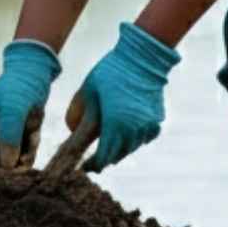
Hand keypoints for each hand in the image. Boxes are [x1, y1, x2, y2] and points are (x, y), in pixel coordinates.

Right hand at [0, 39, 60, 168]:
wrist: (33, 72)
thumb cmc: (18, 88)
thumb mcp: (12, 110)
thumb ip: (8, 137)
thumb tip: (7, 166)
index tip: (11, 175)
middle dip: (11, 167)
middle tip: (26, 160)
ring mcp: (5, 135)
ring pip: (13, 161)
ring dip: (24, 157)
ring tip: (31, 137)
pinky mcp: (21, 136)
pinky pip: (26, 153)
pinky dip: (32, 149)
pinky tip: (35, 134)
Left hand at [68, 21, 179, 170]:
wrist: (142, 58)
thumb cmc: (110, 71)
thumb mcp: (88, 89)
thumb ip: (77, 112)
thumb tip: (70, 130)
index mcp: (115, 123)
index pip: (104, 155)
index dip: (93, 164)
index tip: (84, 168)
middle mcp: (134, 128)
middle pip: (118, 155)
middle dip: (105, 159)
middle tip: (93, 161)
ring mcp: (148, 125)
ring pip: (132, 148)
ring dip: (119, 150)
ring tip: (107, 148)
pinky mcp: (157, 119)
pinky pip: (144, 138)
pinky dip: (134, 139)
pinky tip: (125, 134)